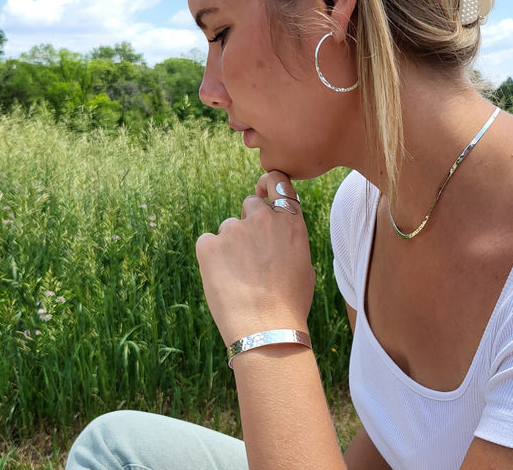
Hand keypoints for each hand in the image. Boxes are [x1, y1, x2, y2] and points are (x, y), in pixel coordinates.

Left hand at [195, 171, 314, 346]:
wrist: (267, 330)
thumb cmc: (290, 305)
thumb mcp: (305, 266)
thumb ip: (290, 241)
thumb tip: (279, 239)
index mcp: (291, 222)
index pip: (278, 182)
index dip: (268, 183)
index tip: (262, 193)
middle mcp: (263, 218)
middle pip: (250, 204)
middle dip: (249, 222)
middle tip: (250, 252)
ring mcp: (235, 230)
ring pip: (228, 228)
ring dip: (230, 245)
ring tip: (238, 278)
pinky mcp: (209, 245)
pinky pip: (207, 242)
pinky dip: (211, 256)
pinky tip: (222, 280)